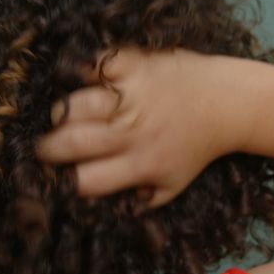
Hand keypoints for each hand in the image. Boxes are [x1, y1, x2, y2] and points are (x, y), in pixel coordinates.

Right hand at [34, 46, 235, 209]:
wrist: (227, 103)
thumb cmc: (195, 146)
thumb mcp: (173, 186)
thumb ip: (140, 201)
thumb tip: (100, 209)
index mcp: (141, 165)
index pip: (86, 180)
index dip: (65, 180)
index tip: (56, 175)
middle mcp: (133, 132)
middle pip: (71, 142)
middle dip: (48, 147)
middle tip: (46, 145)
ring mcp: (133, 96)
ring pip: (74, 104)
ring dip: (61, 111)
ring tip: (63, 115)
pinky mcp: (135, 65)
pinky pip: (93, 65)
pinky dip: (81, 71)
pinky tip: (80, 80)